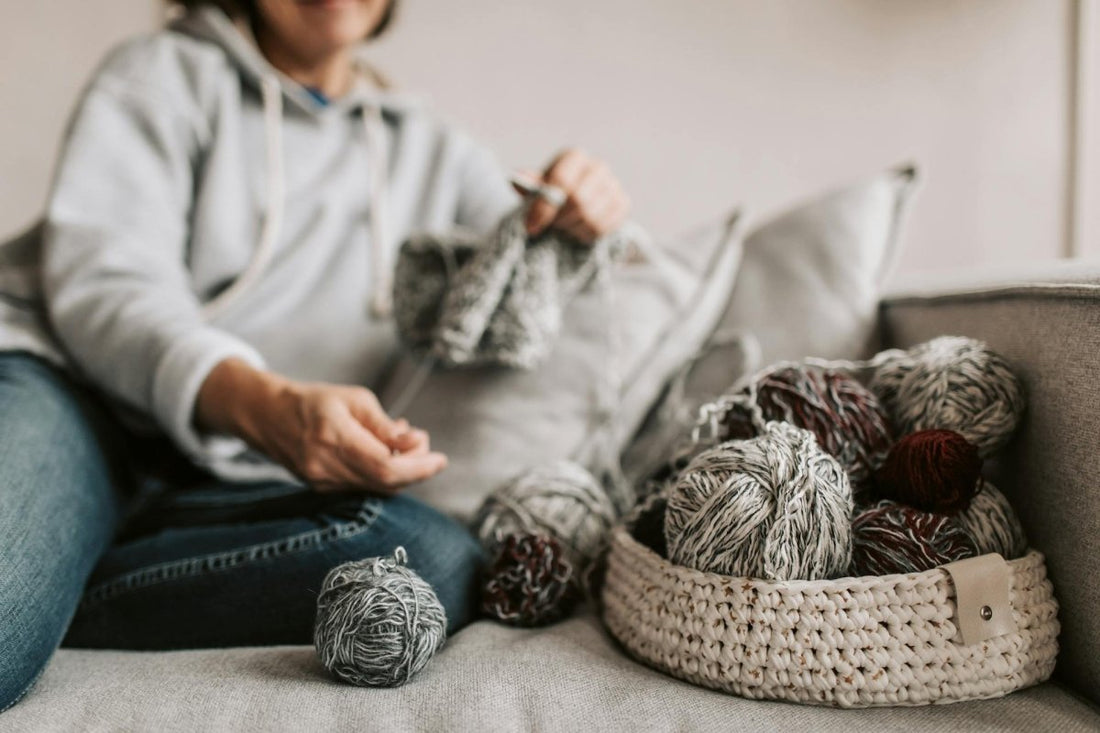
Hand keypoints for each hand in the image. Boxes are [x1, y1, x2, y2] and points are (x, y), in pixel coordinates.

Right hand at [195, 359, 446, 493]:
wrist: (268, 416)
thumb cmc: (315, 400)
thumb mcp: (355, 399)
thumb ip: (385, 426)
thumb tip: (417, 442)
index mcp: (334, 437)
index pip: (387, 467)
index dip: (420, 468)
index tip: (441, 459)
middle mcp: (326, 466)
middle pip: (386, 482)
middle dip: (415, 467)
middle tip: (421, 441)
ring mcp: (322, 482)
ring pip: (377, 487)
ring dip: (399, 469)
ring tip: (400, 439)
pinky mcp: (322, 489)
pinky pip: (363, 486)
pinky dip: (381, 472)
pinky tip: (381, 450)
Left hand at [517, 148, 629, 243]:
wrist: (574, 203)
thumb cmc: (551, 194)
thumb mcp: (536, 189)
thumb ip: (528, 185)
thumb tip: (517, 179)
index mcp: (574, 157)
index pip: (561, 180)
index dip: (544, 207)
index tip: (531, 227)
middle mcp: (597, 166)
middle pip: (578, 200)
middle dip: (560, 220)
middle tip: (551, 227)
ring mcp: (614, 185)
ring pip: (591, 217)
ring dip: (572, 229)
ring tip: (564, 229)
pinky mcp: (623, 204)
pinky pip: (605, 227)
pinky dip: (587, 235)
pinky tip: (578, 231)